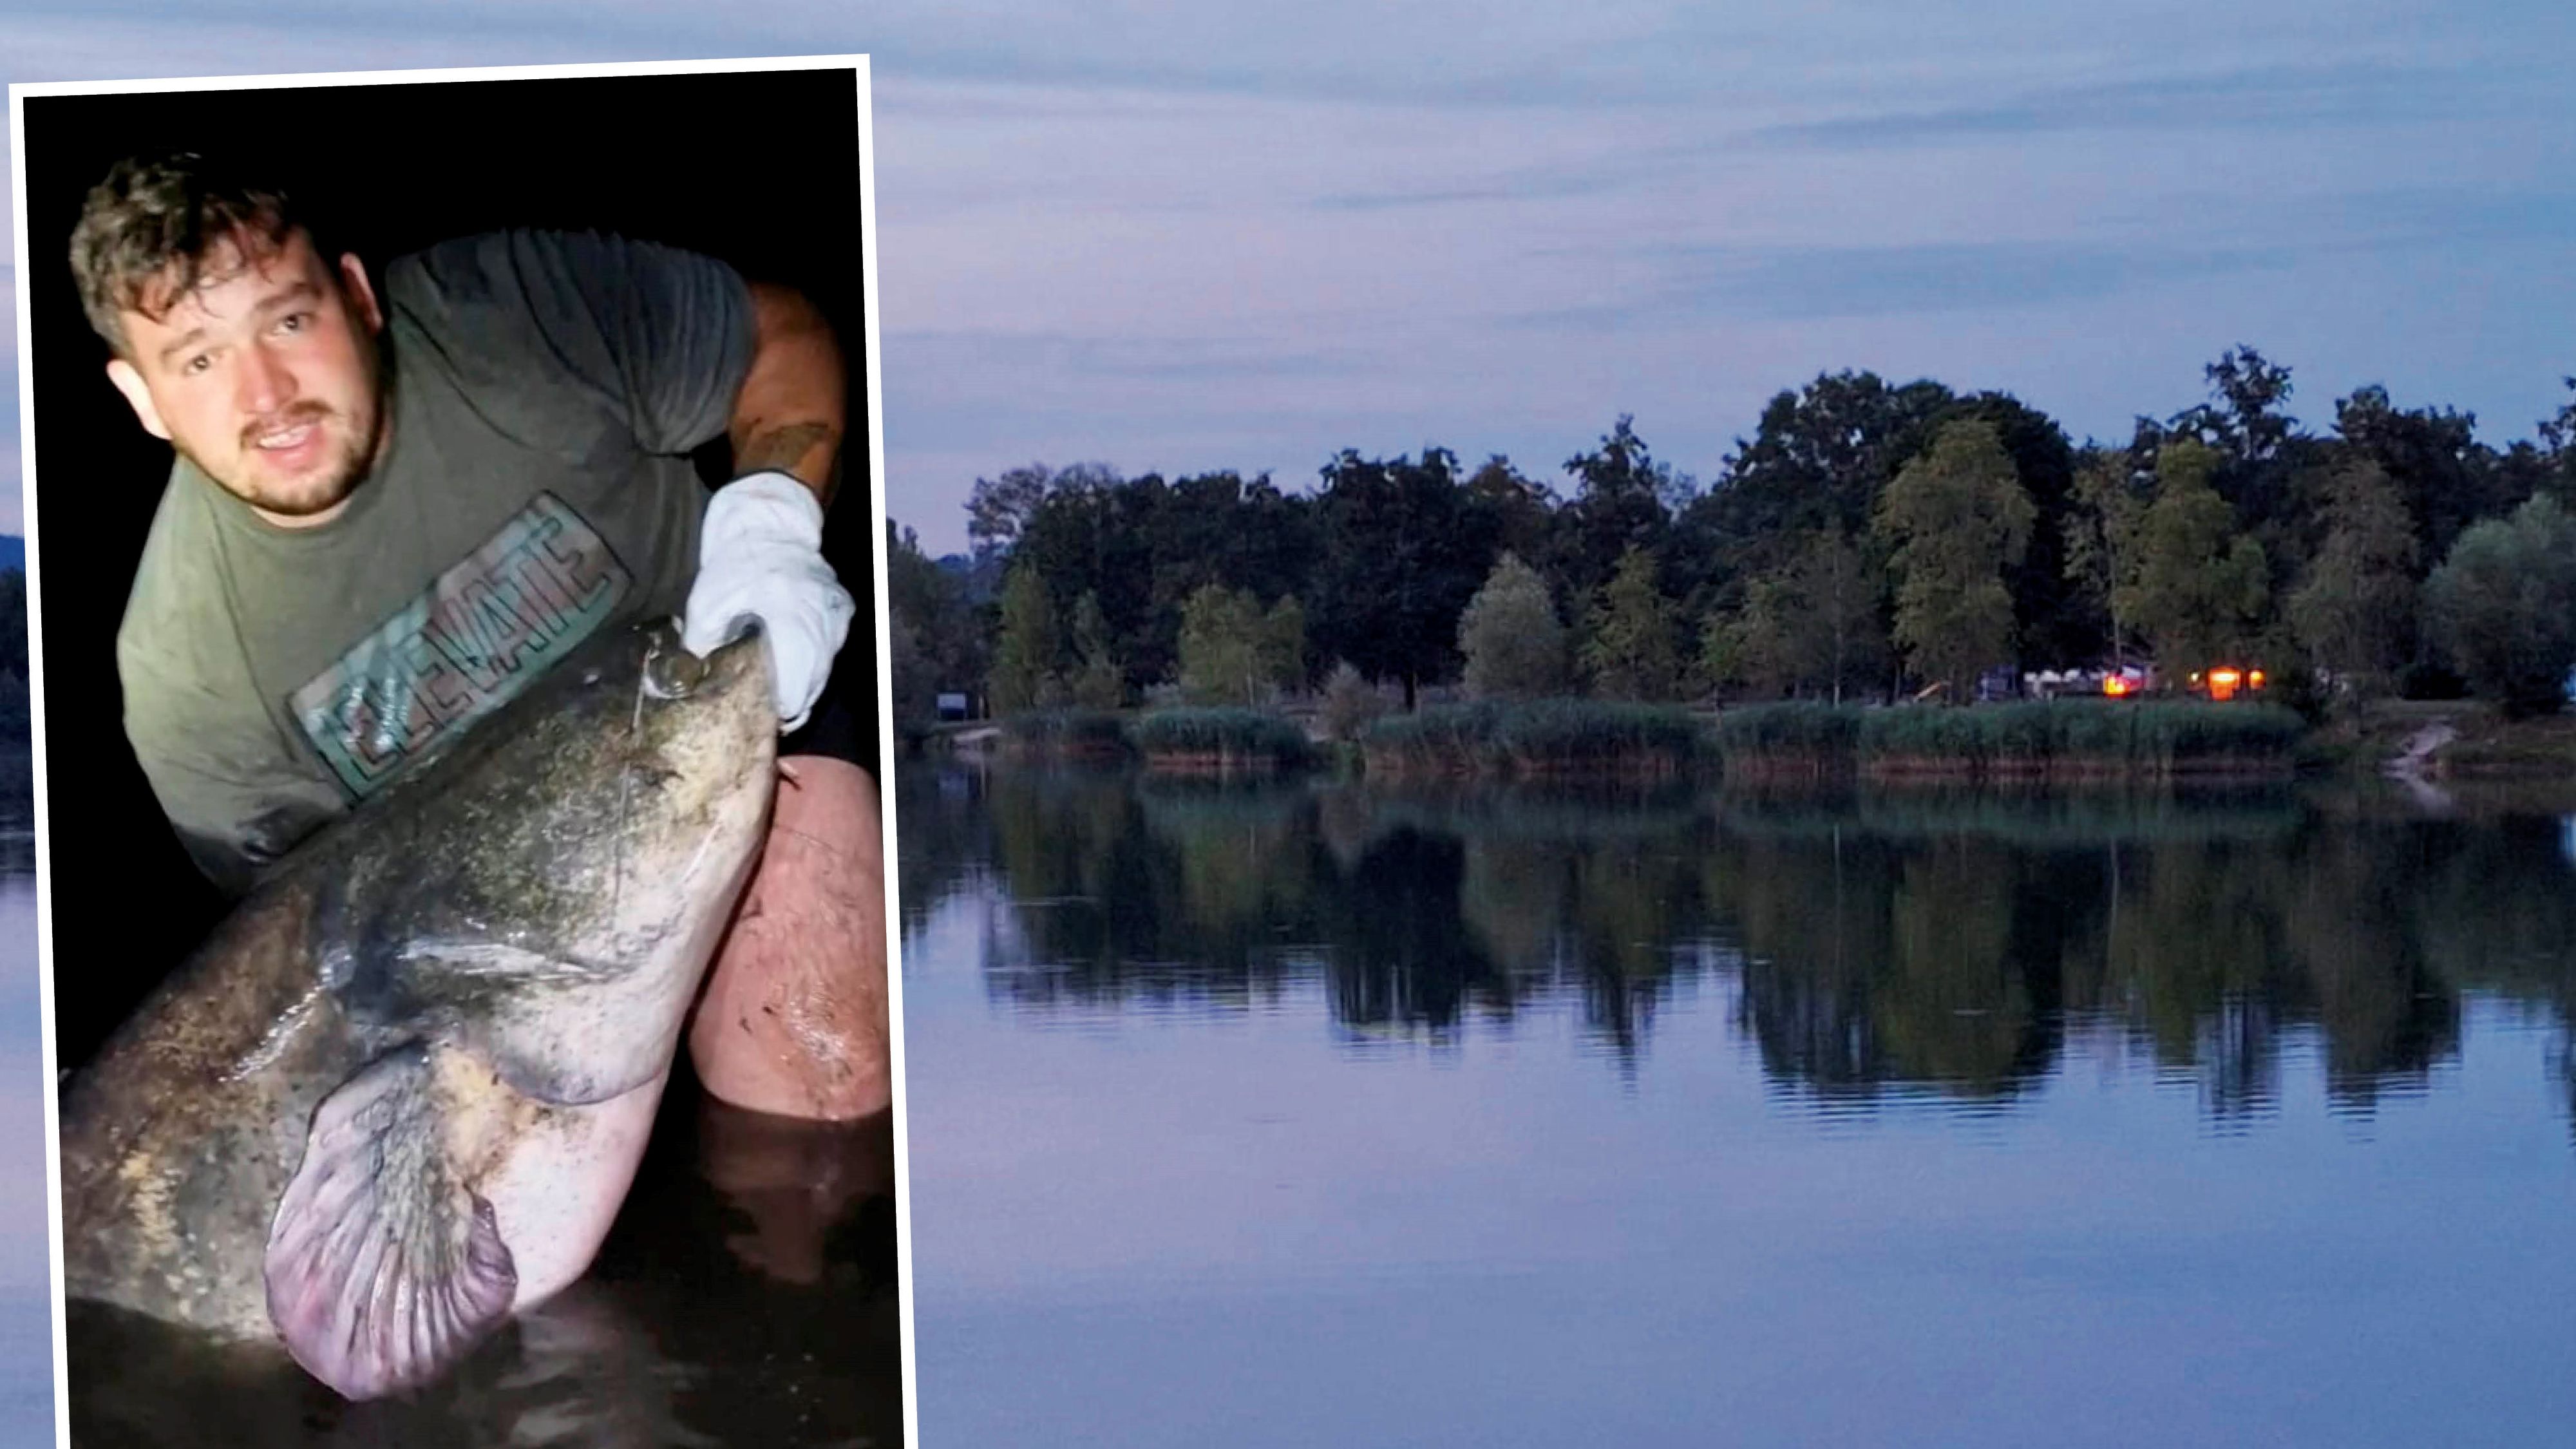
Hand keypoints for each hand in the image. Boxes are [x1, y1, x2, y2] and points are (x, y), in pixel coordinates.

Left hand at [680, 471, 854, 731]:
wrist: (769, 524)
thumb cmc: (735, 564)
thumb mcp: (707, 605)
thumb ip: (703, 648)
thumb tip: (695, 685)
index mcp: (789, 622)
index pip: (795, 693)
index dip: (776, 711)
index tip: (757, 715)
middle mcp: (821, 624)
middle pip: (813, 689)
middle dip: (790, 703)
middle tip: (764, 707)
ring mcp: (836, 618)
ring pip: (824, 672)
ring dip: (801, 683)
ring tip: (776, 685)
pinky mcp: (841, 611)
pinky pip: (829, 650)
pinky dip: (811, 660)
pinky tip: (790, 656)